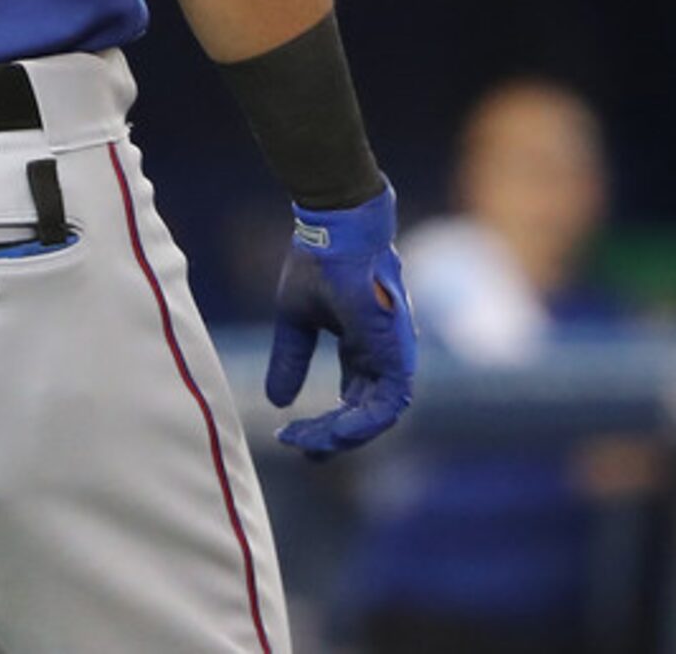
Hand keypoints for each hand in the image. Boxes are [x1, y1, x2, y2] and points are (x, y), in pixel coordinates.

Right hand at [265, 180, 416, 458]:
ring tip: (311, 443)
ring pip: (378, 415)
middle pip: (363, 412)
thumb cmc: (318, 262)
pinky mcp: (398, 353)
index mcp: (362, 345)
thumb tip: (278, 401)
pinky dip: (364, 422)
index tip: (290, 434)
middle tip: (299, 446)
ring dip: (346, 434)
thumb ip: (290, 360)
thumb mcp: (294, 320)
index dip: (324, 420)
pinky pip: (389, 402)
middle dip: (332, 435)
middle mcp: (382, 355)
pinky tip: (336, 432)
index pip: (351, 398)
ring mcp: (394, 355)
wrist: (336, 230)